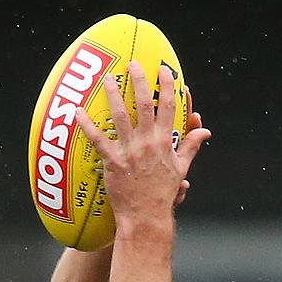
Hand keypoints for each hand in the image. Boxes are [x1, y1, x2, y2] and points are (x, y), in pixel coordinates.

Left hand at [76, 62, 210, 230]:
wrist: (147, 217)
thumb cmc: (163, 194)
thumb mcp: (180, 169)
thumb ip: (191, 146)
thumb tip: (204, 131)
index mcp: (166, 143)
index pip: (169, 108)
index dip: (167, 86)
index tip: (163, 70)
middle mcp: (149, 144)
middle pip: (145, 105)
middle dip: (139, 81)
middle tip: (133, 64)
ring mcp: (131, 152)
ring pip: (121, 116)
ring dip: (113, 94)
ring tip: (107, 78)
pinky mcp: (114, 162)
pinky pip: (98, 139)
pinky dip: (86, 124)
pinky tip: (77, 110)